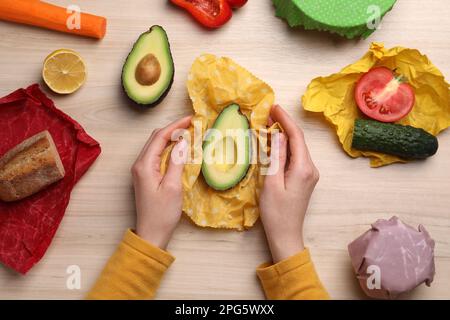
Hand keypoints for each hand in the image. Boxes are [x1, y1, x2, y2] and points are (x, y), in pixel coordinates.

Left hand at [131, 116, 190, 249]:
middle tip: (192, 124)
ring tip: (188, 133)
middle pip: (156, 138)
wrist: (151, 234)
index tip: (191, 119)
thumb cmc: (162, 213)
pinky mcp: (146, 176)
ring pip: (156, 145)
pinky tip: (179, 148)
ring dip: (171, 137)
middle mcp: (139, 164)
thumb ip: (177, 162)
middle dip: (173, 128)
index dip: (175, 126)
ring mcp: (141, 170)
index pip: (160, 137)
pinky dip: (168, 148)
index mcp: (144, 165)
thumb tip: (183, 141)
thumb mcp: (173, 187)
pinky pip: (157, 155)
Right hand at [259, 105, 319, 262]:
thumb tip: (279, 135)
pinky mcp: (305, 178)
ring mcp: (310, 174)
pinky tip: (275, 143)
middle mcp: (311, 168)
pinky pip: (296, 157)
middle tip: (268, 113)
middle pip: (298, 140)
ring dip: (284, 135)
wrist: (286, 234)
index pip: (296, 136)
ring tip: (269, 124)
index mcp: (304, 168)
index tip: (273, 107)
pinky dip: (286, 147)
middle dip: (284, 125)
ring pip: (297, 148)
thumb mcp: (272, 183)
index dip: (285, 120)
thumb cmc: (276, 212)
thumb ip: (277, 157)